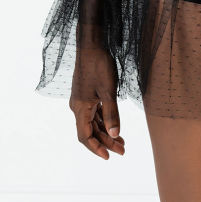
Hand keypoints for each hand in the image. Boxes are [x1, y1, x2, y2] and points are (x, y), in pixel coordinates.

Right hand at [69, 45, 125, 159]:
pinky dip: (104, 121)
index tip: (108, 157)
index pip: (85, 136)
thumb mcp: (109, 90)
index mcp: (80, 108)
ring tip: (122, 141)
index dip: (96, 148)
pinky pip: (94, 112)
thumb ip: (112, 114)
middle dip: (106, 142)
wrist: (91, 44)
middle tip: (122, 150)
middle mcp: (78, 106)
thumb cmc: (99, 65)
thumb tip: (115, 135)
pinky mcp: (86, 93)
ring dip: (106, 132)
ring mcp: (82, 99)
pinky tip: (114, 125)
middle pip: (90, 131)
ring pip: (93, 122)